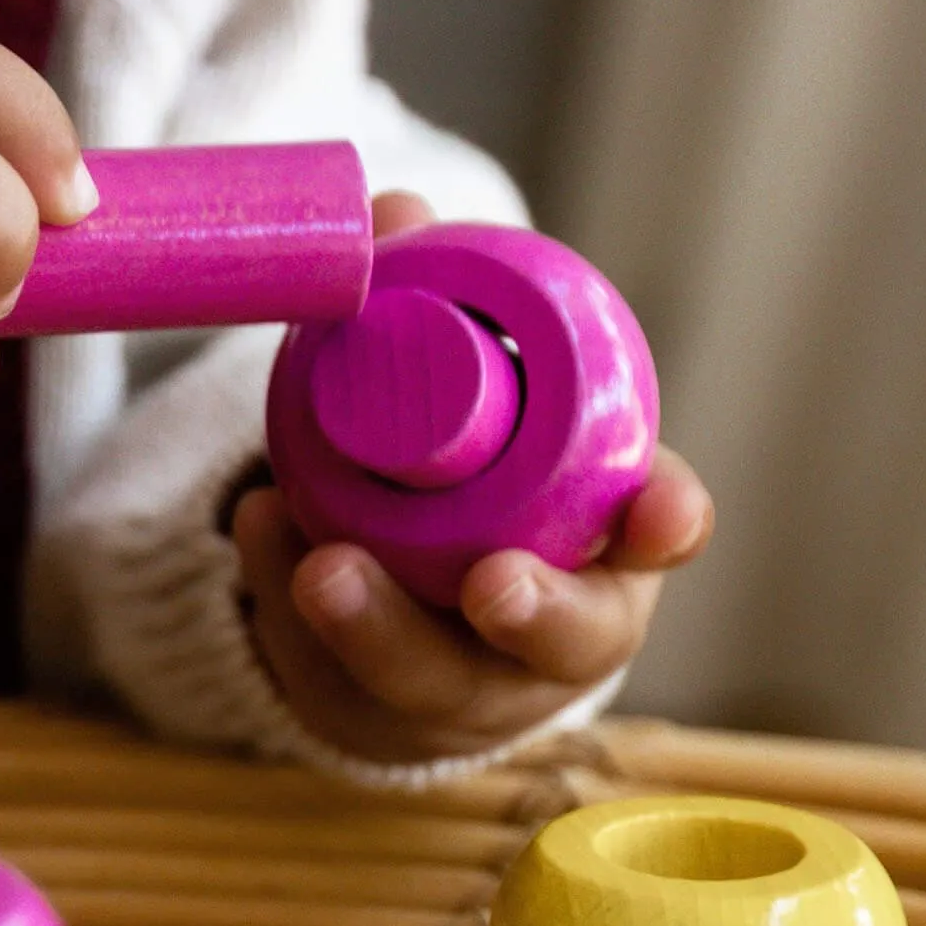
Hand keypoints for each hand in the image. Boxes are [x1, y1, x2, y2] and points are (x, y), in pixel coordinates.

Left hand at [233, 191, 713, 766]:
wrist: (394, 599)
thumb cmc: (465, 474)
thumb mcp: (473, 393)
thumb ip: (446, 306)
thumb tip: (396, 214)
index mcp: (610, 540)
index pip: (660, 535)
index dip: (667, 524)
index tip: (656, 511)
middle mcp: (550, 630)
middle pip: (558, 642)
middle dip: (533, 613)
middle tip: (490, 580)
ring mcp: (458, 687)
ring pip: (426, 681)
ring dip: (373, 626)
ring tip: (319, 564)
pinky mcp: (364, 712)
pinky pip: (324, 675)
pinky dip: (281, 604)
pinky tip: (259, 531)